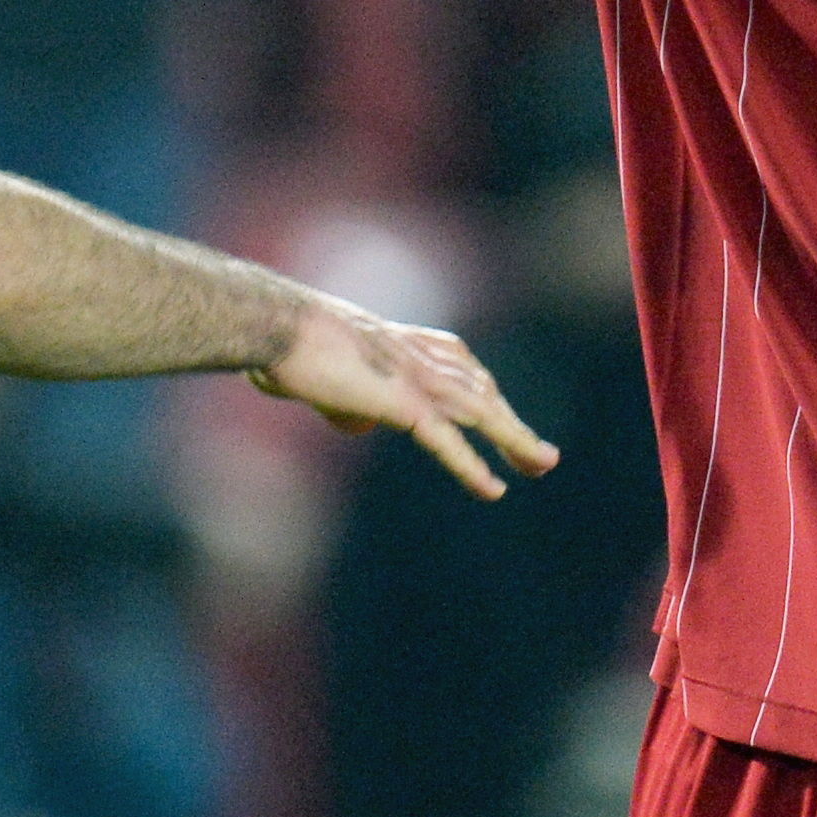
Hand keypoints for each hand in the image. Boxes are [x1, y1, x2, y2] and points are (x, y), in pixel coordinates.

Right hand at [253, 296, 557, 500]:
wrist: (275, 327)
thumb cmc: (283, 344)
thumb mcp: (322, 376)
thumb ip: (348, 398)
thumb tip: (362, 423)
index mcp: (403, 341)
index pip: (461, 365)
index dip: (486, 392)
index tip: (501, 411)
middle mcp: (419, 354)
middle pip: (482, 389)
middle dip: (513, 423)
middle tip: (541, 455)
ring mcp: (415, 376)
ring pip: (481, 413)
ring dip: (516, 440)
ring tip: (542, 465)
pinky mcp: (402, 402)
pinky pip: (447, 441)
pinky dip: (472, 467)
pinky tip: (494, 489)